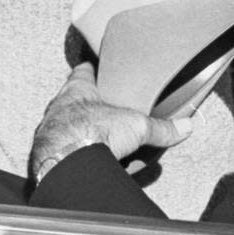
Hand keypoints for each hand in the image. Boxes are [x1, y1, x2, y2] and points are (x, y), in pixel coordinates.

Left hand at [31, 62, 192, 182]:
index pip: (83, 71)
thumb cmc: (93, 130)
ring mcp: (51, 129)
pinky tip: (90, 166)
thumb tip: (185, 126)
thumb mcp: (135, 126)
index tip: (96, 68)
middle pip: (75, 101)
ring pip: (68, 128)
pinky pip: (65, 152)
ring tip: (103, 147)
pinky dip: (77, 157)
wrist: (64, 161)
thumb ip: (160, 128)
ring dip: (83, 136)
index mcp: (78, 90)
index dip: (91, 70)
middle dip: (91, 110)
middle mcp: (60, 106)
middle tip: (109, 118)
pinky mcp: (48, 152)